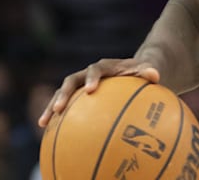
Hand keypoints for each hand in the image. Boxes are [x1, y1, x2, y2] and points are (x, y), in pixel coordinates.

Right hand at [37, 58, 159, 127]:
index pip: (95, 70)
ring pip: (61, 93)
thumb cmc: (139, 72)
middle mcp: (87, 73)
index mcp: (104, 66)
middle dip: (64, 94)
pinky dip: (56, 116)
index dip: (92, 78)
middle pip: (71, 81)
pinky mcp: (76, 95)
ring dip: (52, 106)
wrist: (130, 72)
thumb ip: (148, 71)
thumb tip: (155, 75)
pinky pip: (64, 106)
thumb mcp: (146, 70)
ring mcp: (80, 84)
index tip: (91, 90)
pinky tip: (47, 133)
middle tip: (58, 109)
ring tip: (43, 123)